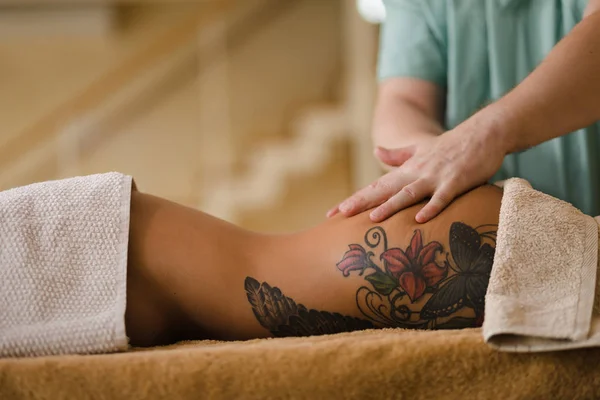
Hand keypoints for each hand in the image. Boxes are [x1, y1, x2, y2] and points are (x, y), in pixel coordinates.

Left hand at [327, 118, 507, 222]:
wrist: (483, 133)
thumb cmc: (452, 146)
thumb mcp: (421, 149)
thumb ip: (398, 155)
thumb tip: (376, 152)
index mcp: (407, 169)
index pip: (375, 187)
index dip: (354, 199)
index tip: (333, 212)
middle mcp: (416, 173)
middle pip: (384, 190)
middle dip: (361, 203)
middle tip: (339, 215)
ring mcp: (435, 177)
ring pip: (408, 193)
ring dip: (391, 205)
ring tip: (373, 218)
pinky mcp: (455, 181)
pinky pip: (442, 197)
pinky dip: (431, 207)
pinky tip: (419, 219)